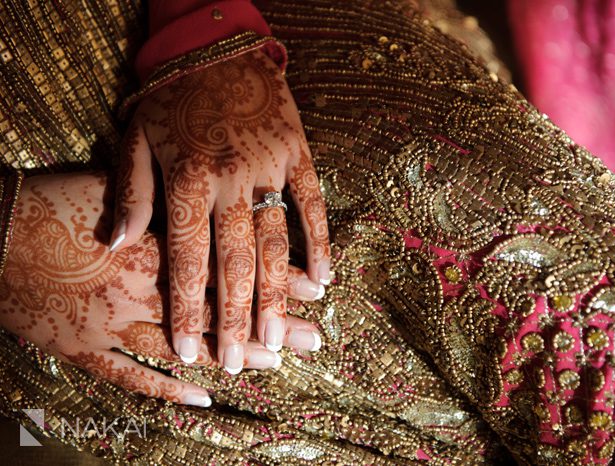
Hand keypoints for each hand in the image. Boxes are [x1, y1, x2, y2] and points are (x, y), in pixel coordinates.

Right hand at [0, 172, 323, 404]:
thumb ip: (163, 193)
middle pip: (222, 310)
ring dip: (234, 354)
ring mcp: (117, 326)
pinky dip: (169, 390)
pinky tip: (204, 398)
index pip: (233, 267)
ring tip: (276, 363)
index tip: (314, 290)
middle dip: (270, 322)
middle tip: (314, 338)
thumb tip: (204, 195)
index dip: (273, 278)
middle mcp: (147, 290)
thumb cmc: (49, 201)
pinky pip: (133, 378)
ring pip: (189, 346)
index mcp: (159, 247)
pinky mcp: (85, 350)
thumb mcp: (109, 177)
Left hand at [111, 49, 329, 368]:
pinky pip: (313, 205)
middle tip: (237, 361)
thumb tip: (117, 242)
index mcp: (187, 179)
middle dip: (234, 317)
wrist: (217, 42)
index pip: (186, 257)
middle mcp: (230, 179)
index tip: (190, 349)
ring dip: (277, 294)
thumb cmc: (172, 94)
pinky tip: (324, 280)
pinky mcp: (298, 155)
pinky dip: (319, 243)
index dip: (187, 307)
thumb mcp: (136, 136)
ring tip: (278, 339)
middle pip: (234, 261)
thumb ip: (130, 192)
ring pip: (274, 242)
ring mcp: (269, 168)